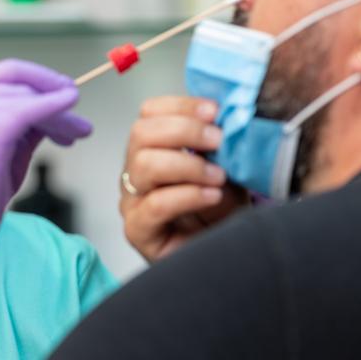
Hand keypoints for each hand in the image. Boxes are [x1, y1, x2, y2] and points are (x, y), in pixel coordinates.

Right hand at [0, 60, 91, 290]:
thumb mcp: (11, 141)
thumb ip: (30, 117)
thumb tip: (64, 97)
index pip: (9, 71)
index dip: (43, 77)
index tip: (68, 90)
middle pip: (23, 86)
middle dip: (58, 101)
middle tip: (81, 125)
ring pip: (30, 99)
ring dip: (61, 116)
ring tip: (78, 134)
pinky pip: (29, 112)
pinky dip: (54, 111)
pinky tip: (72, 119)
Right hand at [121, 96, 248, 261]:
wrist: (227, 255)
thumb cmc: (223, 211)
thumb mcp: (227, 167)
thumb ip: (220, 143)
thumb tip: (228, 116)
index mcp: (154, 147)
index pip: (150, 112)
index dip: (180, 105)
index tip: (214, 111)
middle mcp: (136, 170)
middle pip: (141, 133)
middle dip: (183, 130)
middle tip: (218, 140)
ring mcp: (133, 199)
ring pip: (143, 165)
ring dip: (187, 164)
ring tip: (218, 175)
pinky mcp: (137, 230)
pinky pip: (154, 205)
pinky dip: (187, 195)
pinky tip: (211, 196)